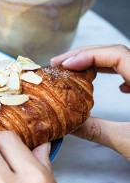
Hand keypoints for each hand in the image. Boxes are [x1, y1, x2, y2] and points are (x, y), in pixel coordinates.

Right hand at [51, 44, 129, 159]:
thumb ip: (96, 130)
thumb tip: (67, 125)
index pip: (117, 54)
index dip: (87, 55)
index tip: (64, 66)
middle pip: (119, 53)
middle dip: (87, 56)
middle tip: (60, 65)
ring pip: (128, 61)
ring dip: (101, 63)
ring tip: (77, 71)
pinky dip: (121, 73)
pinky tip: (117, 87)